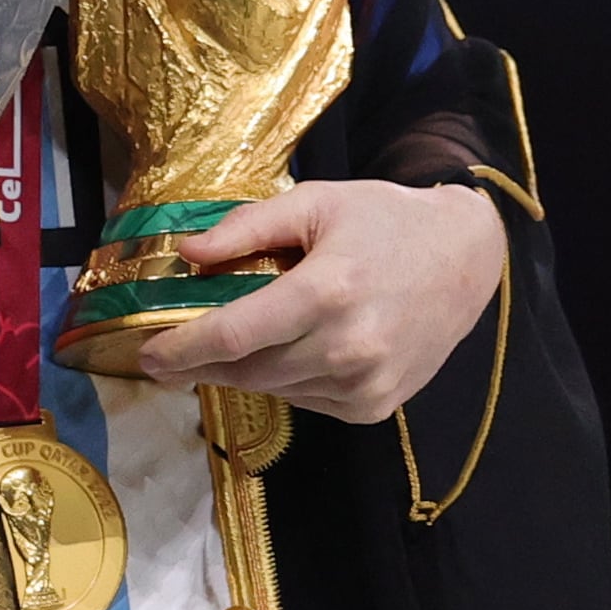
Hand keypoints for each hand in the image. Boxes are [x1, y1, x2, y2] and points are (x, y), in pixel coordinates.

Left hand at [135, 180, 505, 420]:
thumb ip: (245, 229)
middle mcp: (347, 349)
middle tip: (167, 353)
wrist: (465, 257)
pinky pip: (307, 401)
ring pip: (274, 389)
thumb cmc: (382, 221)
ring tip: (224, 344)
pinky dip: (283, 380)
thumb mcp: (313, 203)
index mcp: (327, 293)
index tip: (146, 354)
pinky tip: (284, 352)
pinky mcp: (376, 407)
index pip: (234, 336)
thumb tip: (186, 254)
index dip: (182, 349)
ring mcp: (366, 385)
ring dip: (241, 372)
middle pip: (247, 370)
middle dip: (200, 364)